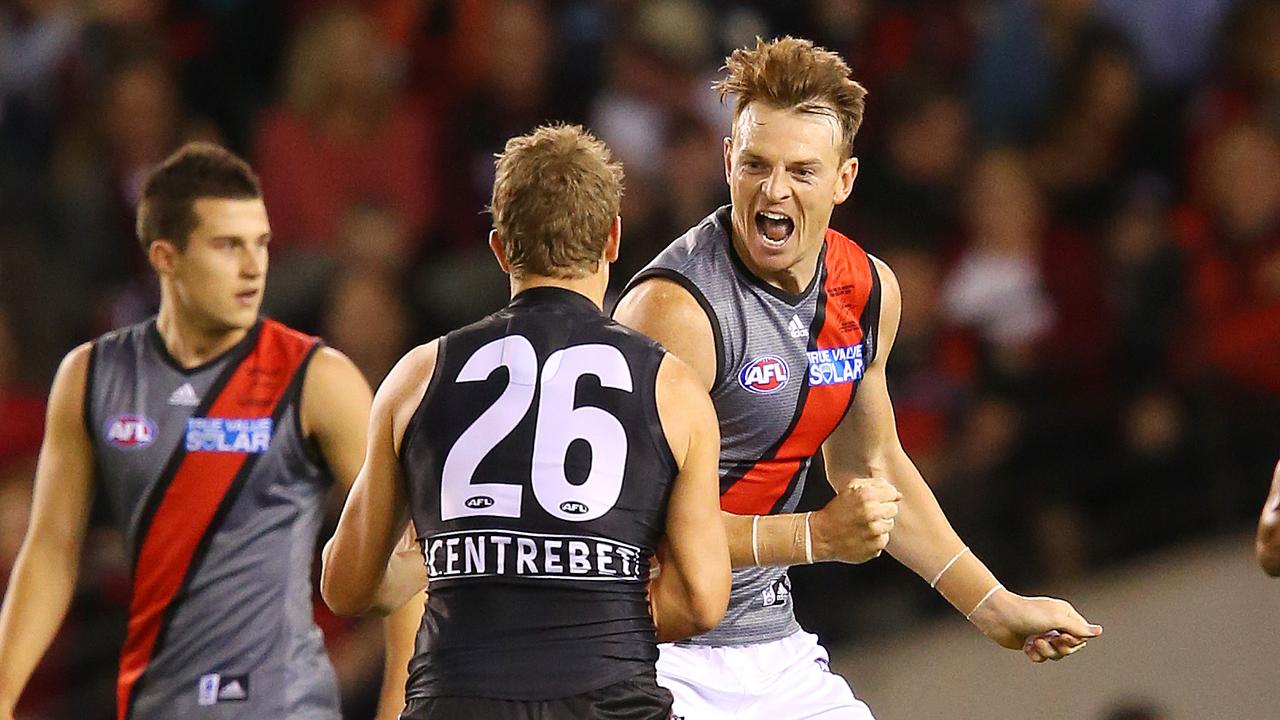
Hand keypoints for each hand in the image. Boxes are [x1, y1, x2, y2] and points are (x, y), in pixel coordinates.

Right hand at [810, 478, 901, 563]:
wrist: (822, 535)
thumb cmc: (836, 511)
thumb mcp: (850, 488)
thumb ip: (875, 484)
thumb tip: (897, 494)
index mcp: (866, 495)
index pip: (892, 492)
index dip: (883, 496)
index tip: (874, 500)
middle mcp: (871, 513)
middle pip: (893, 509)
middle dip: (882, 510)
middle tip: (867, 513)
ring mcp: (874, 532)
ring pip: (889, 525)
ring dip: (879, 524)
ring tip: (864, 525)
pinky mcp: (875, 547)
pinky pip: (884, 540)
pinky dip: (875, 538)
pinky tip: (863, 536)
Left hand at [967, 589, 1101, 662]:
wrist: (998, 616)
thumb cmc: (1027, 613)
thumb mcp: (1055, 619)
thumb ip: (1078, 628)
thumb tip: (1099, 631)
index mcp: (1065, 615)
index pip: (1082, 635)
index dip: (1074, 641)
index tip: (1063, 637)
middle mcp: (1056, 624)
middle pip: (1070, 647)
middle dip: (1060, 648)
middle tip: (1049, 641)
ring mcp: (1043, 634)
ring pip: (1056, 654)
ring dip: (1046, 651)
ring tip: (1035, 642)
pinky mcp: (1031, 643)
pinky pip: (1041, 657)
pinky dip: (1035, 654)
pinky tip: (1026, 646)